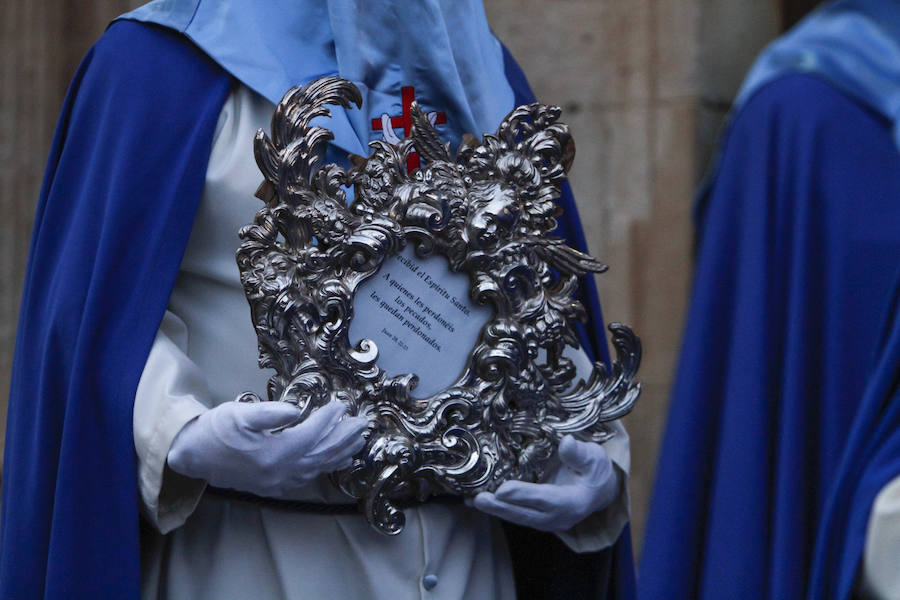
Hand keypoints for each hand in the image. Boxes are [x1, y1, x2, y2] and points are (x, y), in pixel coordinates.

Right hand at [167, 400, 366, 496]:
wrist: (192, 456)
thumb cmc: (215, 430)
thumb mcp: (239, 414)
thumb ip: (270, 413)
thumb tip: (296, 409)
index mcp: (273, 452)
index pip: (312, 434)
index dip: (329, 419)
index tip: (341, 405)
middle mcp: (281, 472)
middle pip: (322, 453)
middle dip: (345, 437)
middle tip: (364, 423)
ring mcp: (279, 482)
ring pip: (319, 467)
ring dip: (341, 452)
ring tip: (359, 440)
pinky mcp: (276, 485)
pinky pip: (309, 476)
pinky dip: (327, 466)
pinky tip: (338, 459)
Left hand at [472, 435, 618, 531]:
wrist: (599, 489)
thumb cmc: (594, 469)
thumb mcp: (593, 457)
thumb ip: (579, 453)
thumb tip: (567, 442)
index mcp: (573, 502)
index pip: (546, 499)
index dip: (524, 495)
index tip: (503, 490)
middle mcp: (559, 517)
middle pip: (526, 514)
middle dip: (501, 507)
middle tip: (478, 499)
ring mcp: (547, 521)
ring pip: (518, 517)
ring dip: (495, 509)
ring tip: (472, 500)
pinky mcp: (537, 518)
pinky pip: (516, 514)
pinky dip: (499, 507)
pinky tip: (477, 500)